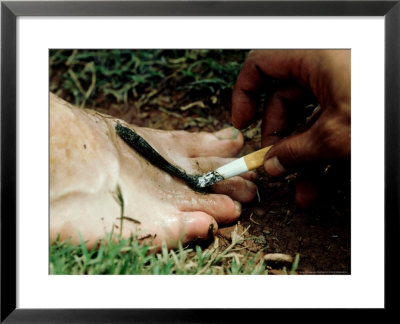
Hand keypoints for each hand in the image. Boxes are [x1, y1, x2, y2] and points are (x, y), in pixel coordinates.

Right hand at [232, 50, 349, 206]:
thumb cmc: (382, 109)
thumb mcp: (335, 134)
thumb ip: (296, 151)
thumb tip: (272, 166)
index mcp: (310, 55)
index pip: (259, 66)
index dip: (244, 95)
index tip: (242, 124)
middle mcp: (321, 64)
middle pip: (283, 101)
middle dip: (278, 140)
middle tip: (275, 168)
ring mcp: (337, 81)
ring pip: (307, 117)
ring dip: (302, 155)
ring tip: (301, 190)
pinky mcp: (351, 98)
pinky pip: (326, 122)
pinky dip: (322, 150)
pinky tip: (320, 181)